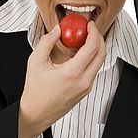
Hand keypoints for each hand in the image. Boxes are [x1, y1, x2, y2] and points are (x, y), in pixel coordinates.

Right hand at [17, 19, 106, 137]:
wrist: (36, 113)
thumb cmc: (35, 91)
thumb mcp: (36, 62)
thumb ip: (47, 42)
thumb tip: (57, 30)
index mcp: (73, 73)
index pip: (92, 47)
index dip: (93, 32)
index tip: (89, 25)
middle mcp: (83, 81)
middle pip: (102, 54)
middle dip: (99, 38)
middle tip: (90, 30)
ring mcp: (87, 87)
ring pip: (99, 63)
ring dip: (96, 49)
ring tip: (83, 41)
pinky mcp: (86, 90)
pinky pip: (94, 70)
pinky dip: (91, 59)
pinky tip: (80, 54)